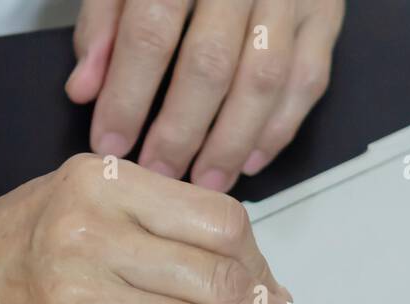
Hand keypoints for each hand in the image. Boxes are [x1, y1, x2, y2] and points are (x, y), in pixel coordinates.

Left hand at [66, 0, 345, 190]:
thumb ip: (103, 22)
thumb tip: (84, 88)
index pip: (151, 35)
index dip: (127, 97)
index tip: (109, 143)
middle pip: (210, 65)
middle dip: (180, 132)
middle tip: (158, 173)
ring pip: (264, 80)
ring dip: (231, 142)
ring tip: (202, 181)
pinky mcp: (325, 13)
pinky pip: (309, 80)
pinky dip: (279, 128)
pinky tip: (251, 159)